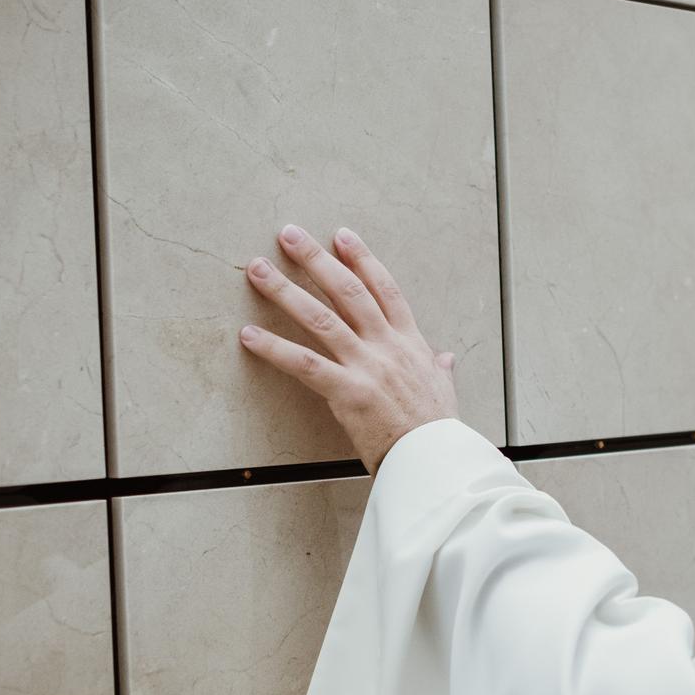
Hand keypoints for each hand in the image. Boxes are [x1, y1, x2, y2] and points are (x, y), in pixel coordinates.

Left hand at [239, 224, 459, 474]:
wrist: (434, 459)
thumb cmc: (437, 429)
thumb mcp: (445, 391)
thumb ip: (439, 369)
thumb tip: (444, 358)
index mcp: (410, 342)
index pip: (384, 289)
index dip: (362, 259)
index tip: (341, 235)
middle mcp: (386, 346)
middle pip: (347, 291)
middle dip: (315, 259)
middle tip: (289, 235)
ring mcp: (366, 366)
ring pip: (320, 318)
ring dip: (285, 290)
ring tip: (257, 269)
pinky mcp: (348, 392)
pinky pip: (305, 365)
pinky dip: (274, 348)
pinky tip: (249, 335)